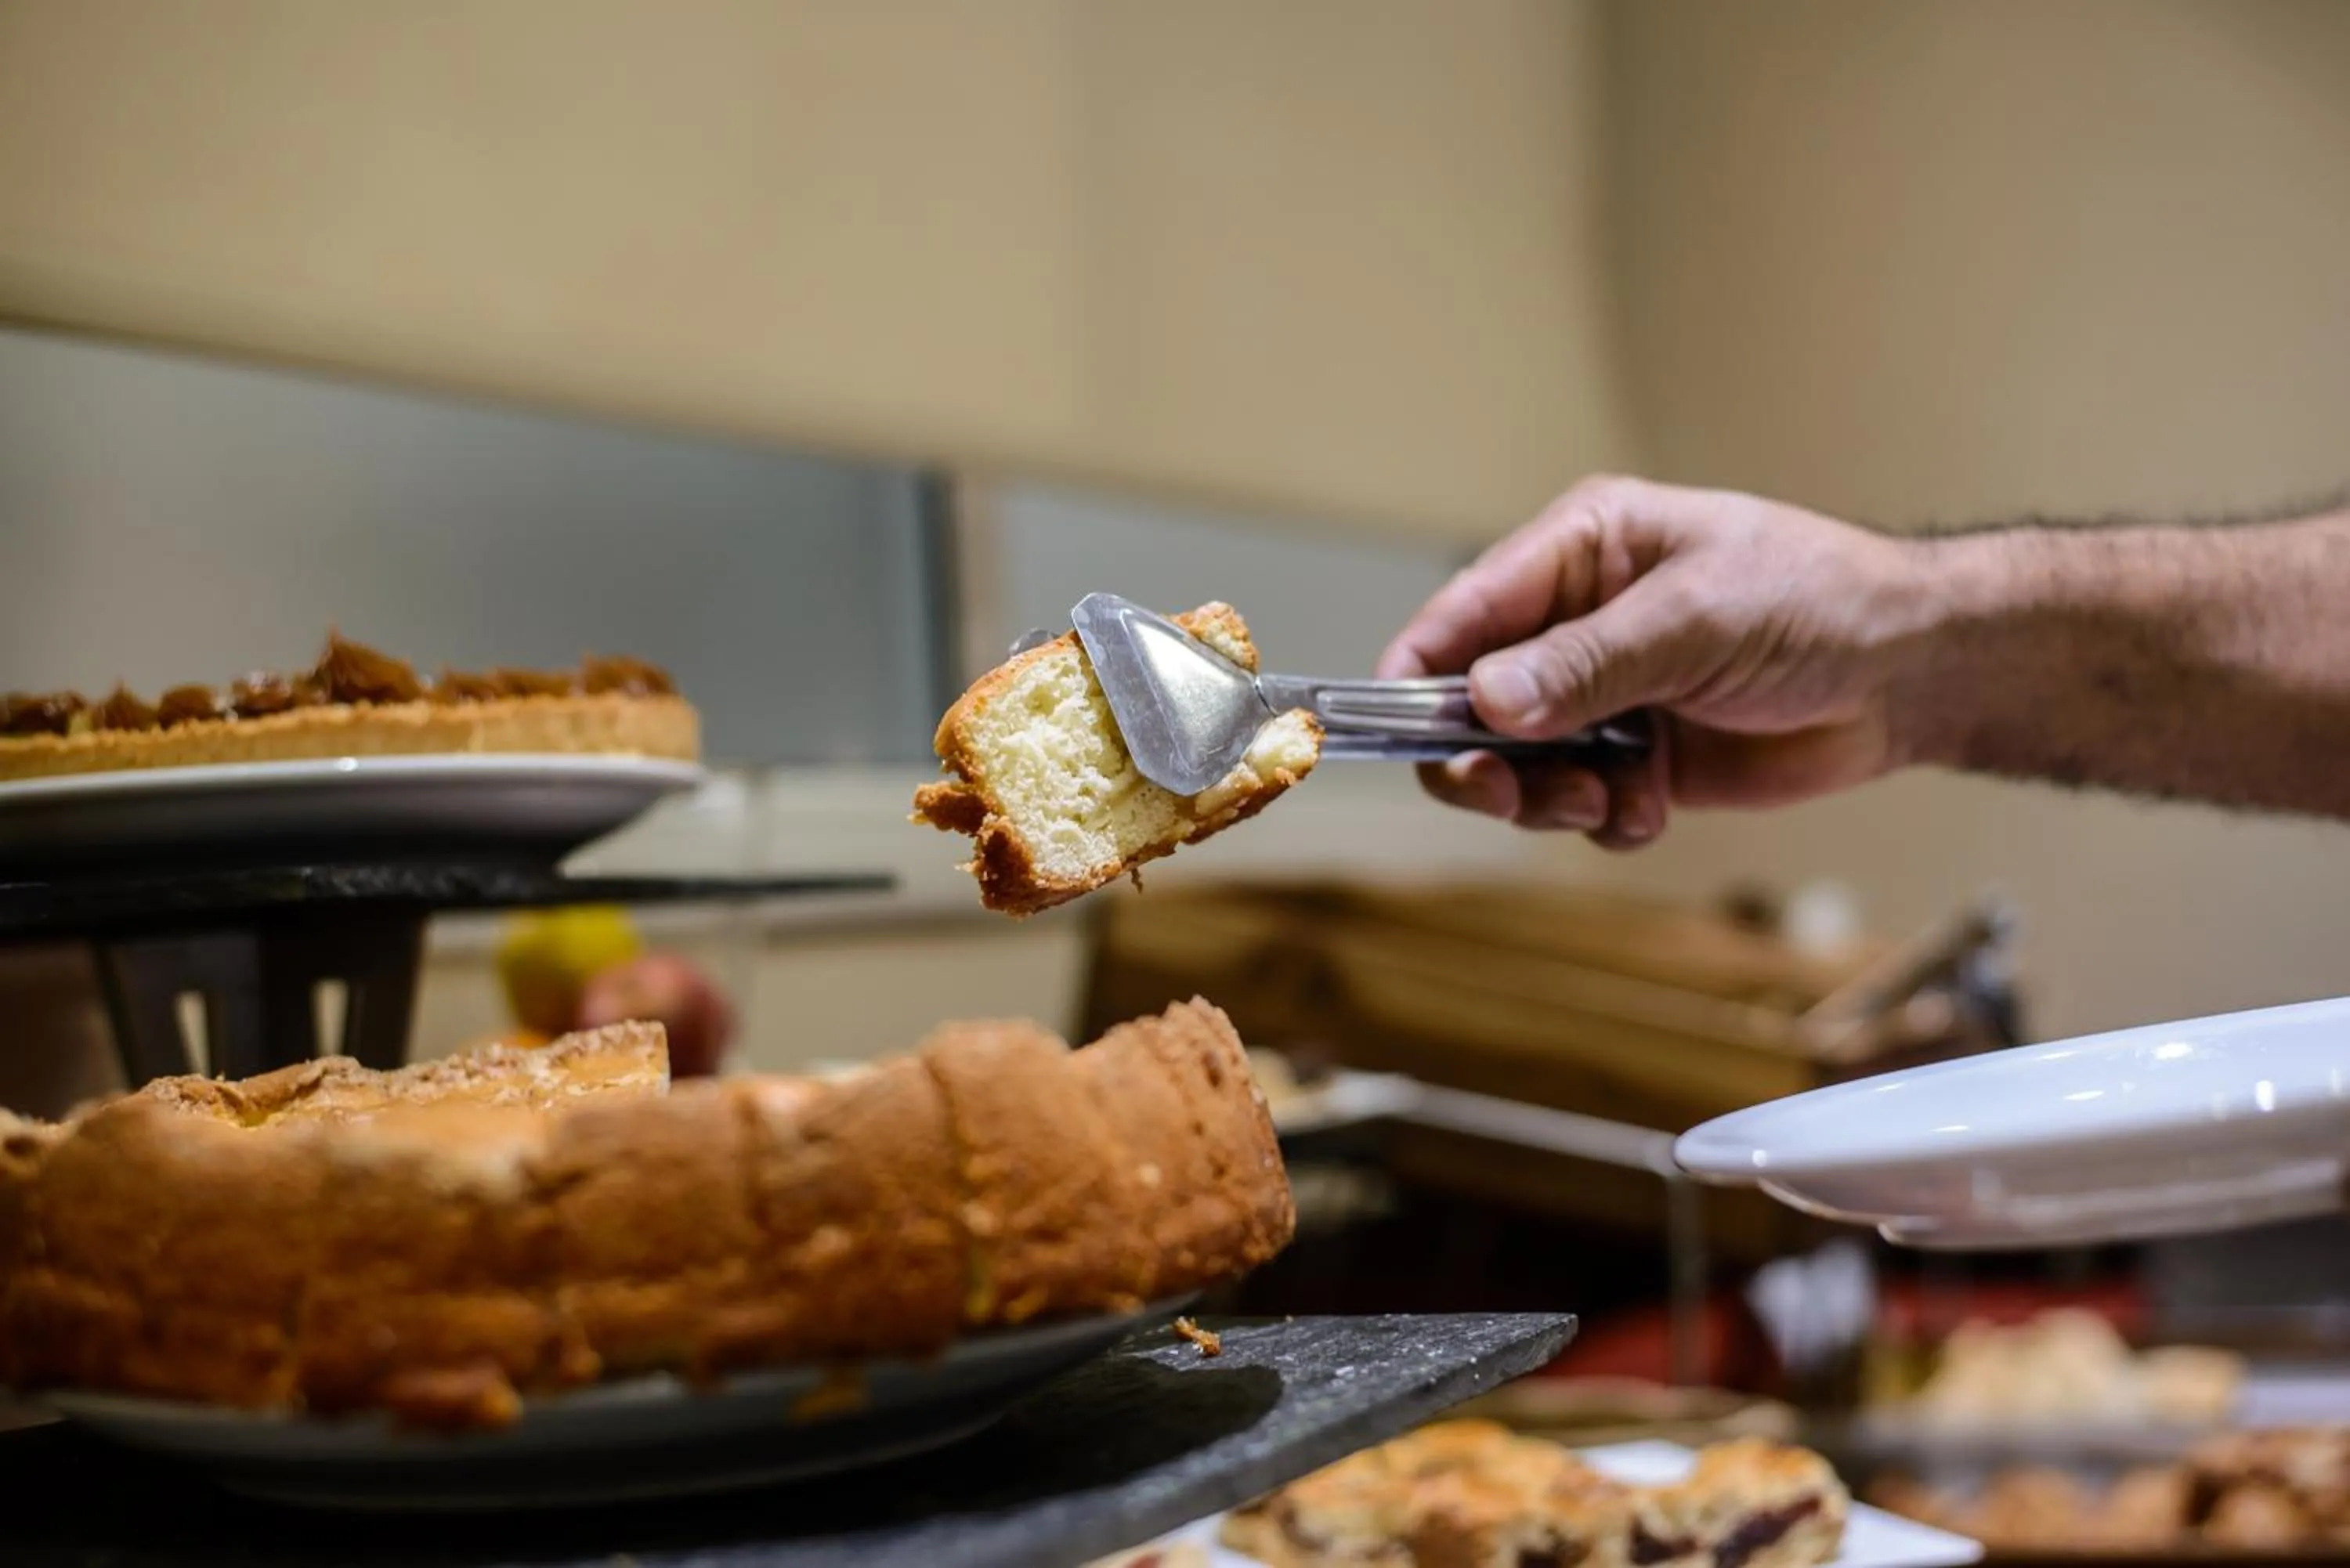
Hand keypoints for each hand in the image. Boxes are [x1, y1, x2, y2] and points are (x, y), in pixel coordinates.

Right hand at [1378, 476, 1932, 846]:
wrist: (1911, 675)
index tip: (1391, 727)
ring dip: (1546, 797)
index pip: (1465, 612)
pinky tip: (1653, 804)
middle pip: (1471, 702)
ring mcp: (1605, 696)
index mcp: (1581, 551)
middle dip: (1480, 757)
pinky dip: (1605, 819)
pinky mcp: (1638, 759)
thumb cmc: (1819, 602)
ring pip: (1518, 765)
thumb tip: (1487, 701)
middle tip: (1507, 790)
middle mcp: (1577, 623)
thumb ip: (1588, 662)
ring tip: (1607, 795)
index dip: (1418, 672)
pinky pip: (1578, 806)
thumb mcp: (1697, 617)